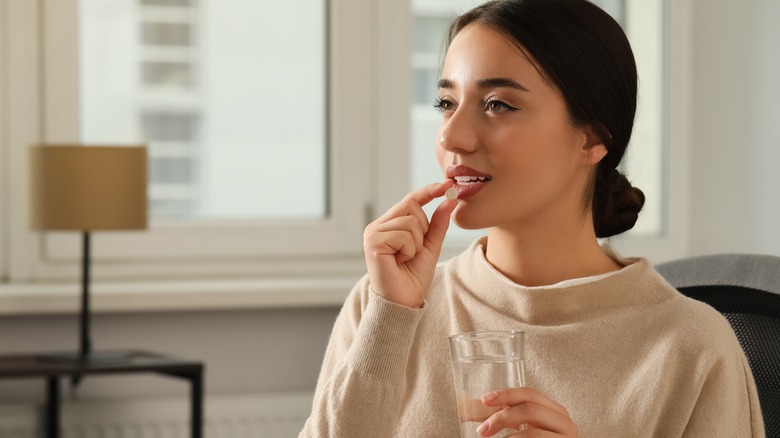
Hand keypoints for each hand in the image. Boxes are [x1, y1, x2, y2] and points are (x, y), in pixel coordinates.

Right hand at [363, 181, 456, 307]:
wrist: (403, 301)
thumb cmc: (413, 276)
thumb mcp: (430, 246)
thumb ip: (438, 223)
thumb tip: (450, 199)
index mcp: (389, 225)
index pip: (410, 200)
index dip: (429, 191)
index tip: (447, 185)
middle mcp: (377, 226)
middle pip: (411, 207)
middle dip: (422, 229)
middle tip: (413, 251)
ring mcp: (373, 233)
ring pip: (410, 222)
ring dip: (416, 243)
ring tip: (405, 259)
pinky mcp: (373, 242)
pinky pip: (404, 235)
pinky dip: (409, 250)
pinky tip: (399, 262)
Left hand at [476, 387, 577, 436]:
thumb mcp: (523, 428)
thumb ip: (503, 418)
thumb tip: (468, 409)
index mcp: (553, 410)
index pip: (529, 394)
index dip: (506, 394)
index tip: (485, 399)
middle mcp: (564, 421)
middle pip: (530, 409)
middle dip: (502, 417)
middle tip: (483, 430)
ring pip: (533, 433)